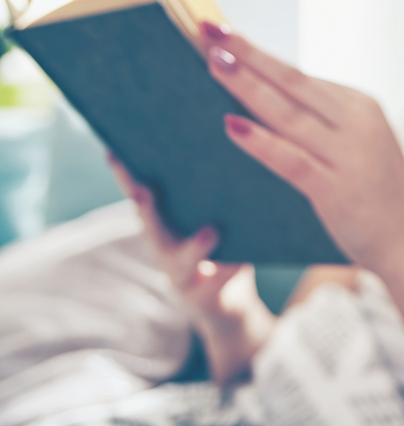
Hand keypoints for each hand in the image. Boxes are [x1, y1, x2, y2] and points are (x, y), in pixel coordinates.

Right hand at [107, 154, 275, 384]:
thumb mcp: (215, 218)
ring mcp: (184, 278)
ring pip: (184, 262)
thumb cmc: (224, 249)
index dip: (125, 177)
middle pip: (152, 229)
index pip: (139, 198)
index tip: (114, 152)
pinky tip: (244, 258)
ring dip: (196, 246)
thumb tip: (228, 139)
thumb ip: (210, 194)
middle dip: (146, 209)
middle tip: (144, 188)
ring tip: (210, 230)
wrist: (232, 310)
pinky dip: (231, 269)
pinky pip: (219, 284)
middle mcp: (166, 252)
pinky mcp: (208, 299)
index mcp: (164, 228)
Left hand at [200, 22, 403, 278]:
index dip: (261, 55)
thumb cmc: (381, 197)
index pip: (303, 77)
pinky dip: (260, 140)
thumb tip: (269, 104)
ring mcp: (347, 155)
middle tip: (210, 29)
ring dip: (246, 86)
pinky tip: (231, 124)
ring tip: (213, 62)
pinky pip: (290, 159)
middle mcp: (357, 123)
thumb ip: (325, 124)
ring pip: (286, 113)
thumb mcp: (361, 146)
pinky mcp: (335, 189)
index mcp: (362, 107)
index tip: (226, 35)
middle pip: (292, 82)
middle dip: (248, 54)